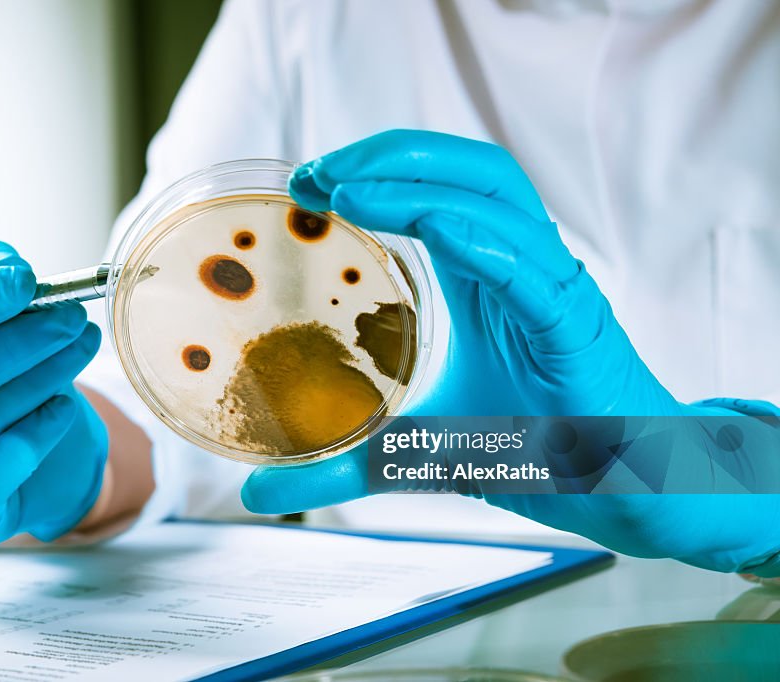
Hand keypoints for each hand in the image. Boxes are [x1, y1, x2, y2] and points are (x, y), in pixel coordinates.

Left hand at [243, 130, 779, 574]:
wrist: (619, 489)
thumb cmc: (534, 452)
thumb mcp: (414, 453)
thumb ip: (341, 465)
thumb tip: (254, 492)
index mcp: (485, 275)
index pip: (434, 190)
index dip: (373, 172)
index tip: (306, 184)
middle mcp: (519, 265)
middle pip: (465, 170)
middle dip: (389, 155)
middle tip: (315, 172)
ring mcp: (550, 286)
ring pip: (496, 198)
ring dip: (419, 182)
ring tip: (347, 187)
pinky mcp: (574, 323)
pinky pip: (530, 266)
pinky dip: (480, 240)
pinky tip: (430, 228)